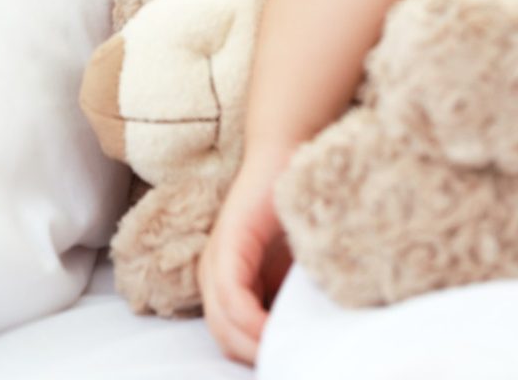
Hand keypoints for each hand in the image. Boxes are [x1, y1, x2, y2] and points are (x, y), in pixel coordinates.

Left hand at [198, 149, 294, 363]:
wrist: (287, 158)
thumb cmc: (297, 216)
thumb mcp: (295, 273)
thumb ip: (291, 306)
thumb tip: (304, 351)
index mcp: (226, 281)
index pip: (231, 340)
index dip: (257, 359)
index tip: (292, 366)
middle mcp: (213, 272)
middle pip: (224, 339)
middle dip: (256, 359)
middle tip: (294, 365)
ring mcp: (216, 257)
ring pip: (223, 325)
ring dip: (255, 347)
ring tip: (289, 355)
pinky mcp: (227, 242)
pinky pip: (230, 297)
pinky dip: (251, 321)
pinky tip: (273, 331)